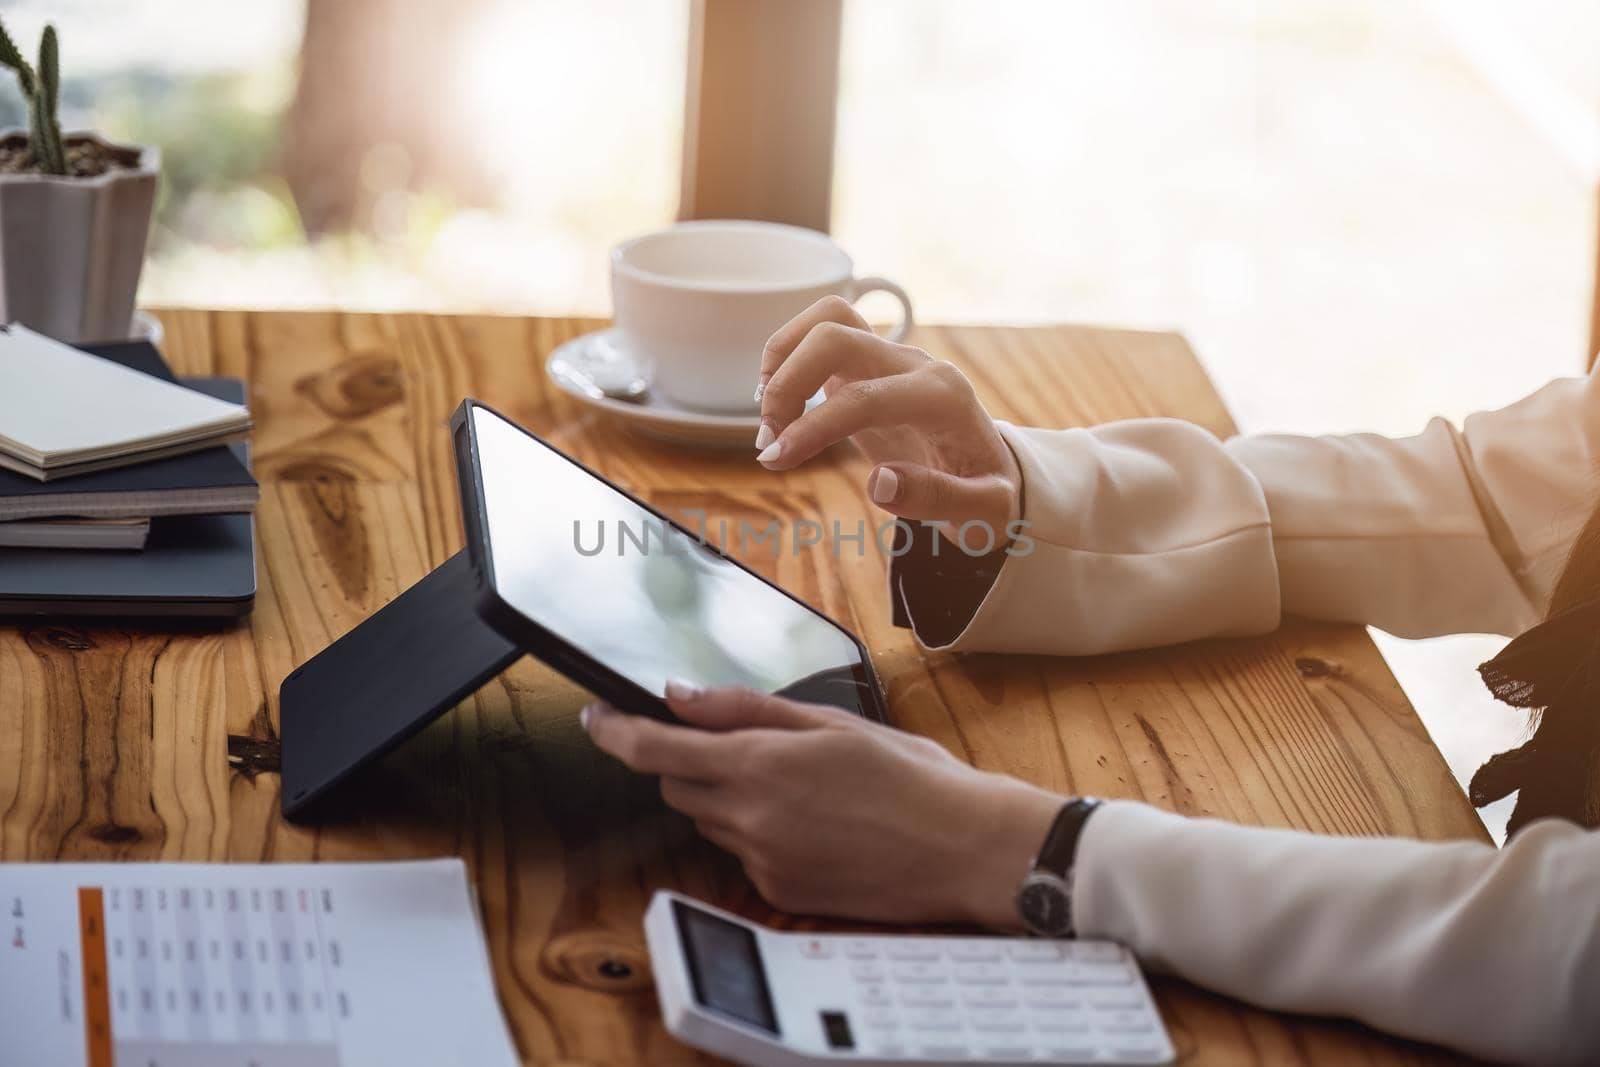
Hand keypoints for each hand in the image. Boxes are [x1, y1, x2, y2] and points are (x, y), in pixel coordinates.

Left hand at [582, 682, 1059, 925]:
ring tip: (799, 786)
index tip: (594, 717)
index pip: (654, 749)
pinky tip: (814, 823)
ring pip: (710, 822)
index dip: (614, 731)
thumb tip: (679, 696)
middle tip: (743, 745)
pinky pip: (744, 856)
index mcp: (759, 764)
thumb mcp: (830, 722)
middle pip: (677, 787)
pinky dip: (758, 834)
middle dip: (689, 762)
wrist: (964, 849)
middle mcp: (750, 818)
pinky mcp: (780, 892)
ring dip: (726, 798)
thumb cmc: (912, 777)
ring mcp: (763, 861)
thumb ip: (744, 708)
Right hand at [755, 297, 1022, 540]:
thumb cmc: (989, 492)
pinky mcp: (869, 364)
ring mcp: (891, 358)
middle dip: (787, 382)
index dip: (813, 425)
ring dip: (782, 360)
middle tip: (770, 441)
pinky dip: (789, 359)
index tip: (777, 459)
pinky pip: (822, 333)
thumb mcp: (986, 513)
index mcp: (944, 398)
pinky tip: (779, 407)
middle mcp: (915, 365)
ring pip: (828, 318)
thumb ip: (940, 500)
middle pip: (835, 334)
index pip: (863, 396)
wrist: (992, 469)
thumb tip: (880, 483)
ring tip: (769, 419)